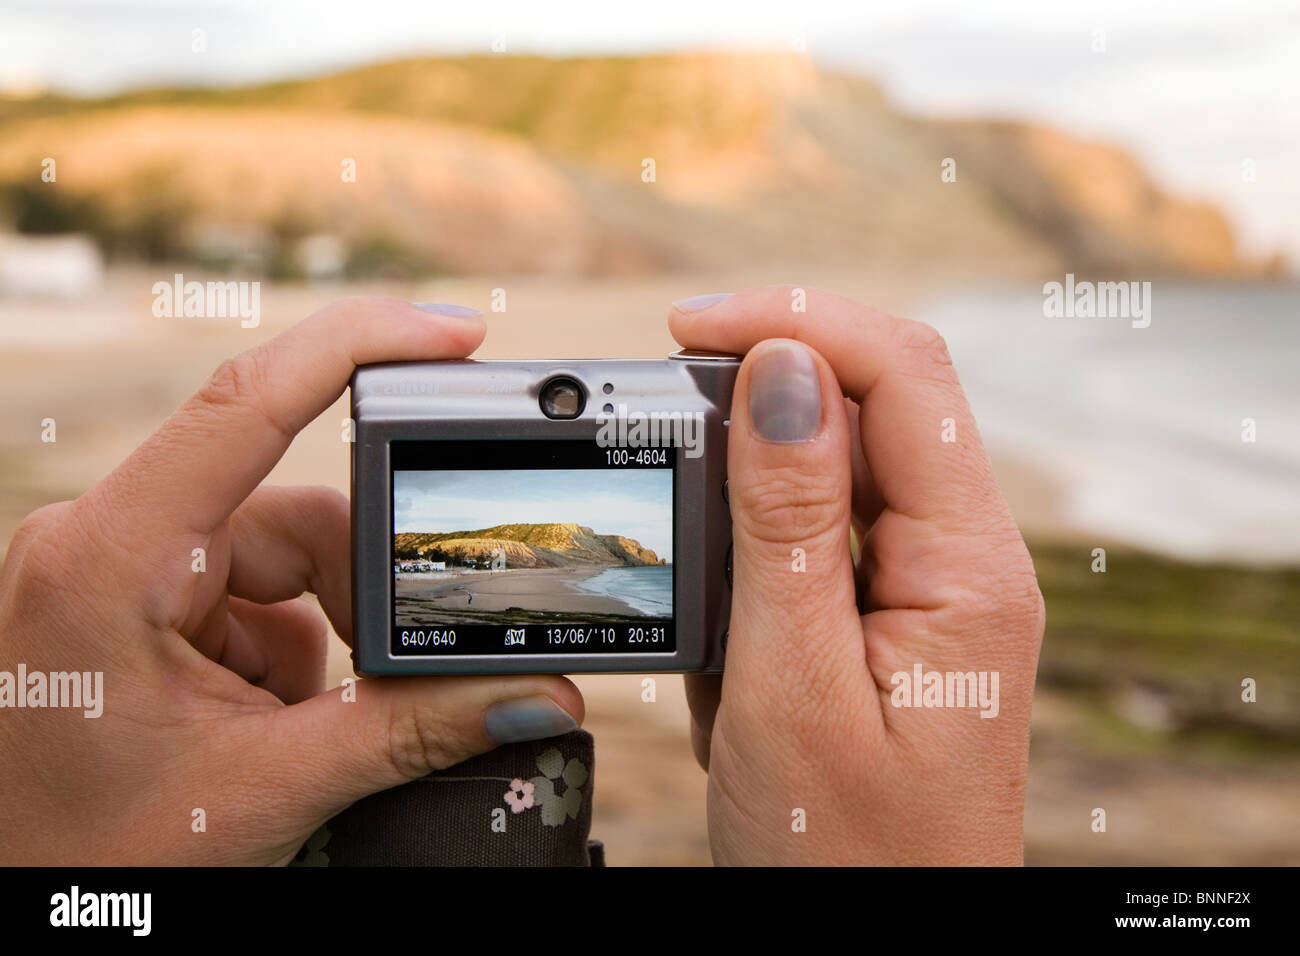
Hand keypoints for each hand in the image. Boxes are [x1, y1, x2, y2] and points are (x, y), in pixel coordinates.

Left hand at [0, 298, 583, 864]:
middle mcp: (112, 542)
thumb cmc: (82, 855)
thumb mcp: (262, 789)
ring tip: (308, 734)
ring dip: (332, 639)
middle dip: (364, 596)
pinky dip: (300, 654)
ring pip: (291, 560)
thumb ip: (407, 733)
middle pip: (297, 514)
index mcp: (110, 558)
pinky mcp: (151, 607)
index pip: (243, 403)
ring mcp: (130, 573)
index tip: (456, 335)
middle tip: (401, 679)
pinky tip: (278, 724)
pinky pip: (264, 597)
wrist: (7, 910)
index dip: (356, 346)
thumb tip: (530, 693)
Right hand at [670, 286, 1043, 864]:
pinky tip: (720, 610)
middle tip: (662, 413)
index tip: (689, 326)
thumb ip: (787, 519)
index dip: (798, 322)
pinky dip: (751, 548)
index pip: (904, 376)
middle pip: (875, 403)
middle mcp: (962, 560)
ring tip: (695, 560)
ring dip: (750, 480)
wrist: (871, 945)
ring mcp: (926, 586)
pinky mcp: (886, 615)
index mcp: (969, 568)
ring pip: (836, 468)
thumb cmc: (844, 854)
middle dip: (765, 389)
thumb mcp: (794, 681)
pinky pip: (817, 537)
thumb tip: (784, 368)